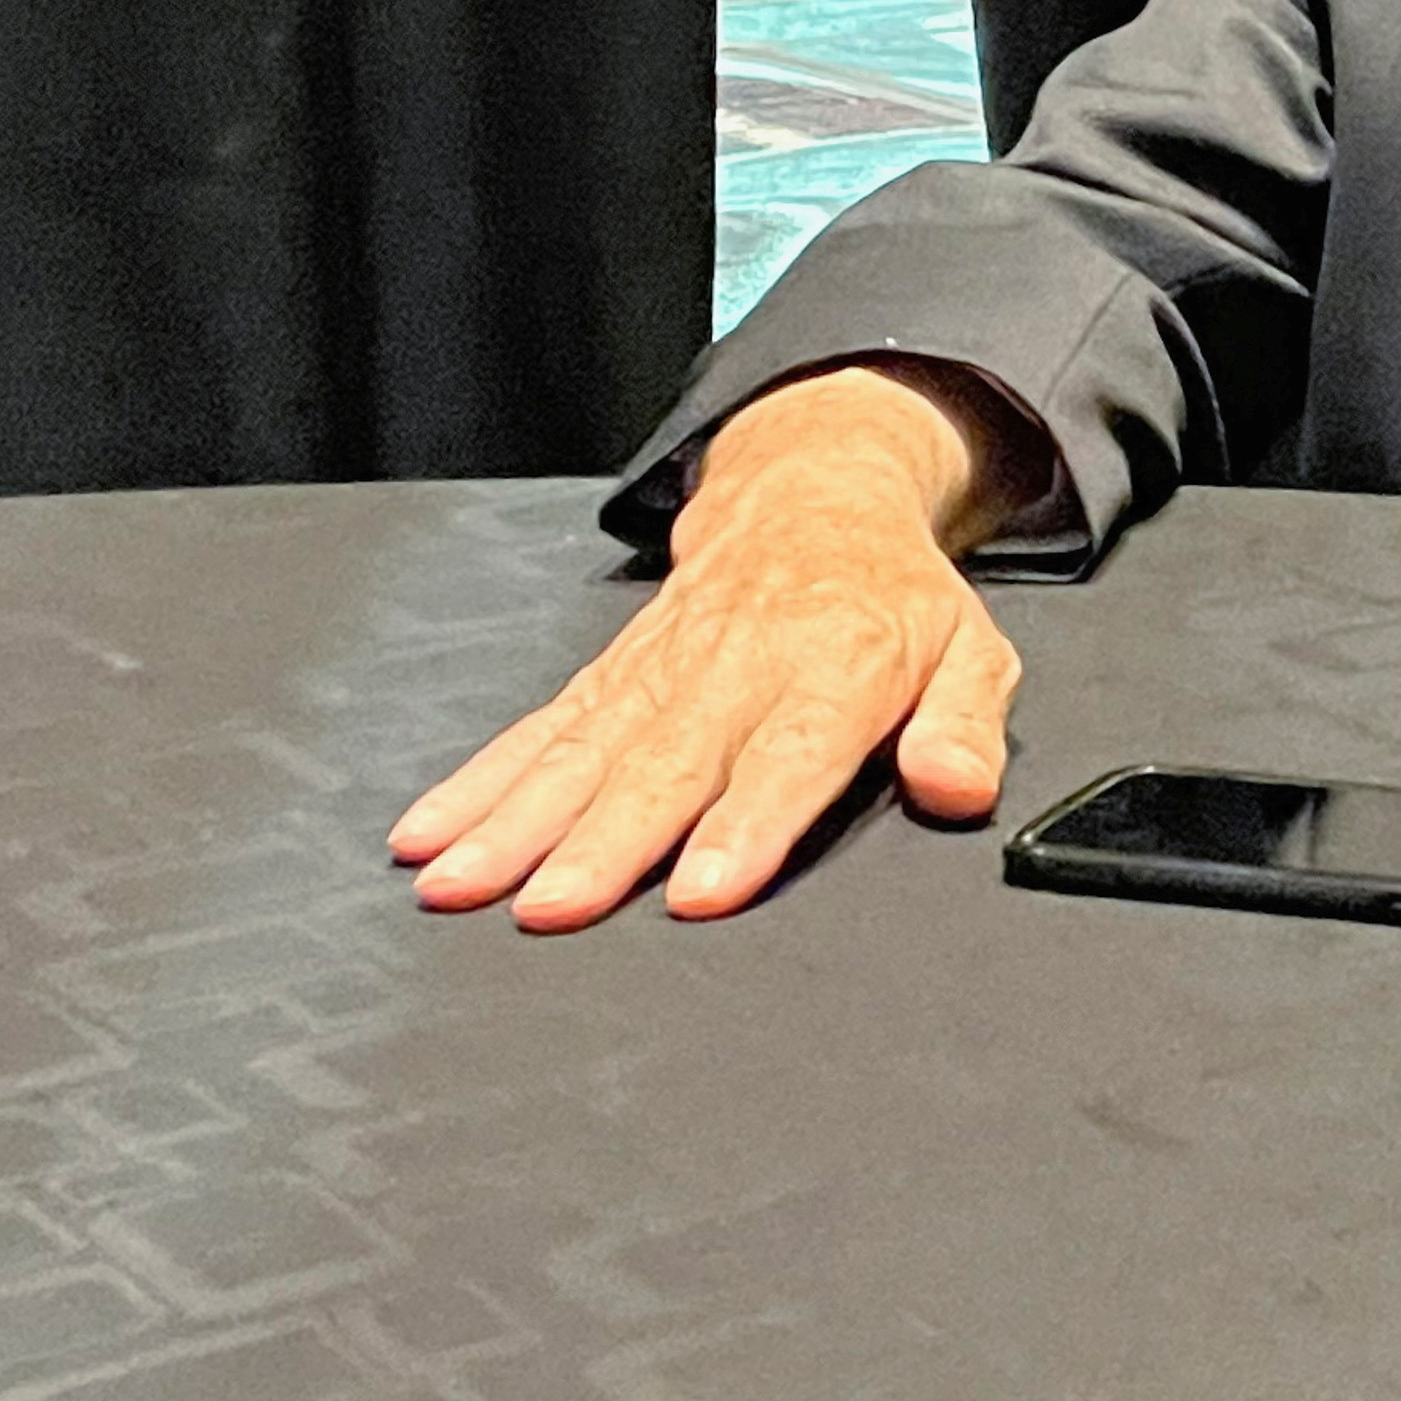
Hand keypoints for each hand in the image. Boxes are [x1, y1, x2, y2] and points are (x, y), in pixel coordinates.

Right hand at [390, 366, 1033, 929]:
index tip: (700, 891)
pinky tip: (428, 834)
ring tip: (459, 883)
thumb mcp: (971, 649)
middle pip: (665, 763)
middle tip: (551, 908)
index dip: (746, 825)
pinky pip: (539, 727)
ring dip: (515, 820)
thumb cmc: (895, 596)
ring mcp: (662, 667)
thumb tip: (959, 787)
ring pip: (583, 749)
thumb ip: (966, 724)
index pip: (789, 755)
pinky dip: (479, 780)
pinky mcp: (611, 672)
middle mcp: (737, 665)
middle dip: (604, 841)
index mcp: (837, 665)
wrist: (813, 492)